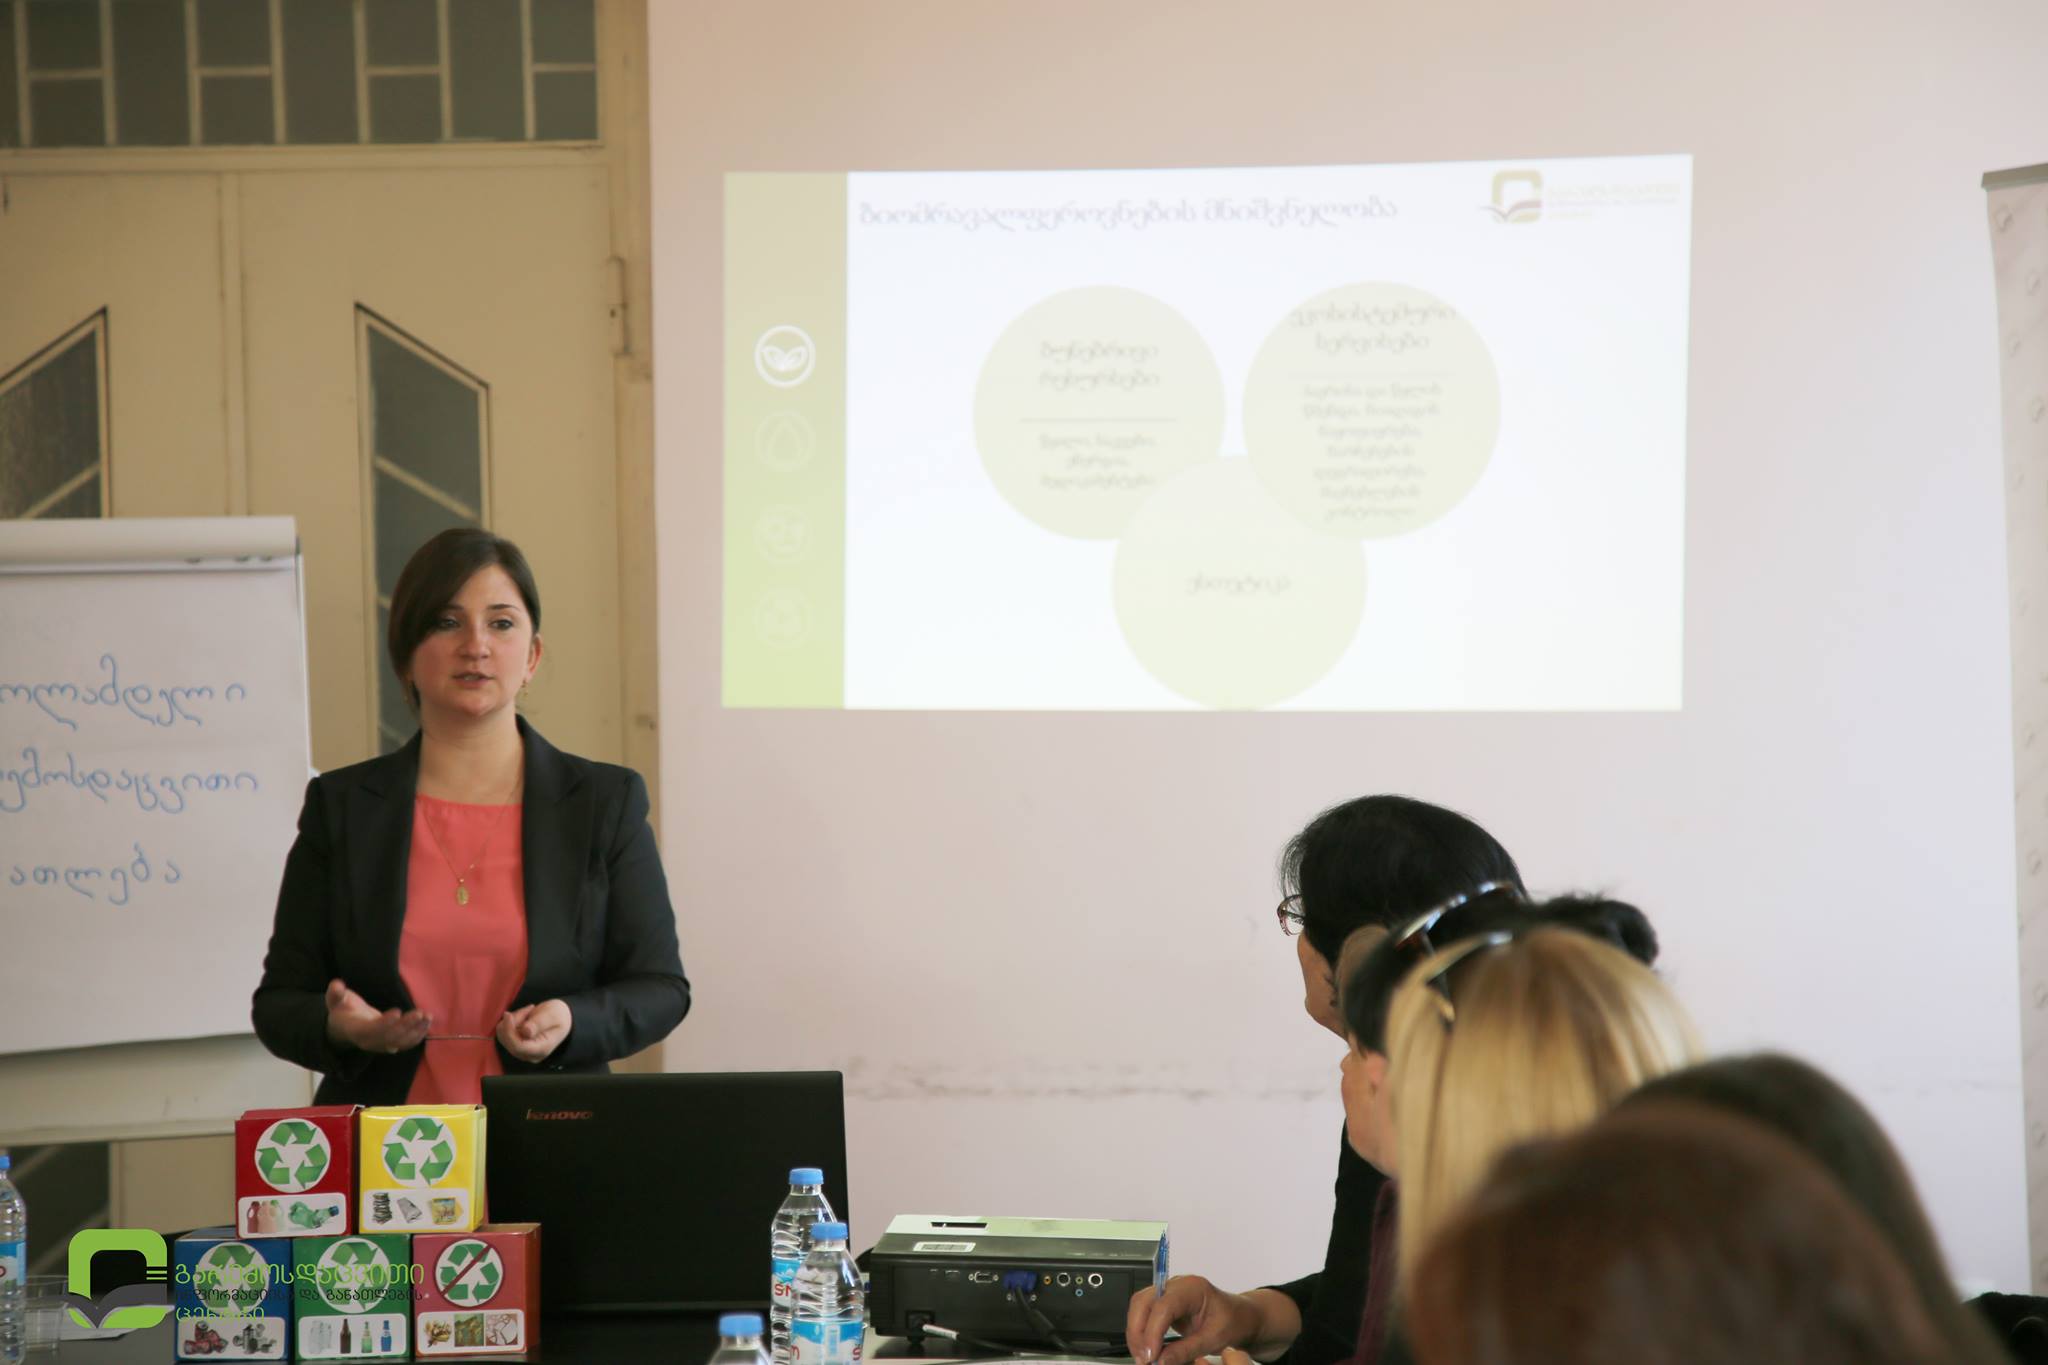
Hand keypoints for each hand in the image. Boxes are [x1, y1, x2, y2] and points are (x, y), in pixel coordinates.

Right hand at [324, 979, 430, 1054]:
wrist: (345, 1028)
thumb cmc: (342, 1011)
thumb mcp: (335, 1001)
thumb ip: (335, 993)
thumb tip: (336, 984)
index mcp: (356, 1030)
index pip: (371, 1030)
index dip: (384, 1023)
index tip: (397, 1012)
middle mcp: (369, 1041)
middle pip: (389, 1037)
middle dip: (405, 1026)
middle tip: (419, 1013)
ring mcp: (380, 1045)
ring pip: (400, 1042)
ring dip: (416, 1031)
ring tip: (427, 1017)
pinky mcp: (390, 1044)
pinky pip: (405, 1044)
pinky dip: (417, 1036)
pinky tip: (426, 1024)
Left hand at [497, 999, 571, 1062]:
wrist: (560, 1017)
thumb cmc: (558, 1015)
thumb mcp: (552, 1015)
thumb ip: (539, 1023)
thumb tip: (525, 1032)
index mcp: (541, 1049)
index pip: (519, 1047)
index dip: (510, 1032)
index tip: (508, 1015)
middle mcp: (529, 1054)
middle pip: (509, 1040)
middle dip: (514, 1020)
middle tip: (530, 1008)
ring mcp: (520, 1050)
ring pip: (503, 1035)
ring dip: (513, 1019)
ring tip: (529, 1012)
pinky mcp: (514, 1044)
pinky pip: (503, 1032)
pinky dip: (511, 1020)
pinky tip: (524, 1016)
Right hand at [1125, 1276, 1266, 1364]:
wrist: (1240, 1317)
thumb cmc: (1233, 1321)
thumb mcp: (1214, 1339)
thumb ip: (1186, 1350)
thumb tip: (1160, 1361)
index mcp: (1193, 1288)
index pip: (1163, 1306)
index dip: (1152, 1332)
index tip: (1151, 1356)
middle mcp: (1176, 1285)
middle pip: (1143, 1302)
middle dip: (1138, 1332)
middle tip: (1144, 1359)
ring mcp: (1168, 1292)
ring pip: (1139, 1307)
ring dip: (1137, 1333)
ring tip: (1144, 1358)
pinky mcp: (1163, 1303)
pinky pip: (1143, 1314)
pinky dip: (1141, 1333)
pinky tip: (1147, 1349)